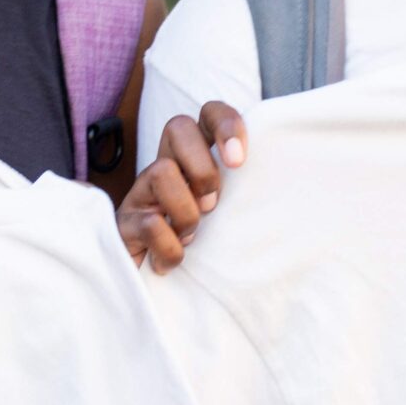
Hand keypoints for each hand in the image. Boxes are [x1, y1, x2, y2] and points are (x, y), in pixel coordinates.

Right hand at [117, 103, 246, 273]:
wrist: (154, 289)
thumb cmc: (201, 248)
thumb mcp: (226, 217)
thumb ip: (243, 195)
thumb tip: (282, 188)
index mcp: (194, 159)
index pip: (209, 114)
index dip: (226, 125)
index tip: (238, 162)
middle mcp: (166, 167)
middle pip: (177, 125)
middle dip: (202, 166)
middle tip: (212, 204)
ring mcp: (141, 192)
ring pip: (161, 170)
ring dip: (185, 212)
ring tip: (189, 237)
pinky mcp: (123, 223)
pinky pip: (149, 223)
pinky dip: (170, 248)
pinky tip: (171, 262)